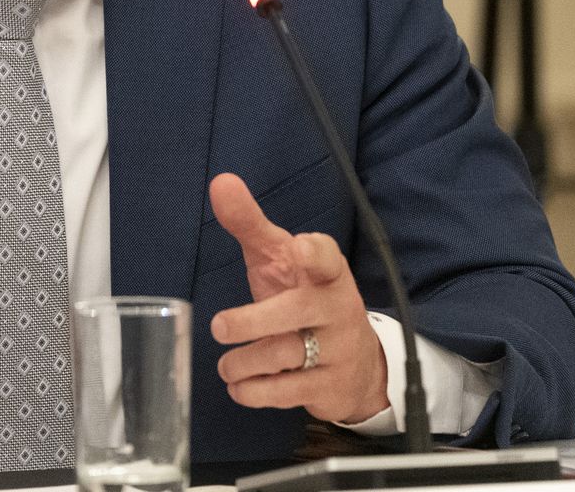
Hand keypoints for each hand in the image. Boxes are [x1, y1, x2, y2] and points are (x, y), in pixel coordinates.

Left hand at [208, 173, 389, 424]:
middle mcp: (336, 307)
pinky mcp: (330, 386)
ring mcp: (337, 349)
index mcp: (325, 272)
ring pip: (285, 355)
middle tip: (219, 326)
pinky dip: (255, 391)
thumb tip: (221, 182)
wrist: (355, 363)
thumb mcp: (279, 261)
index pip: (326, 257)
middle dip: (255, 321)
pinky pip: (287, 392)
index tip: (300, 247)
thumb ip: (250, 225)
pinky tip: (240, 386)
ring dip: (244, 363)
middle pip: (296, 311)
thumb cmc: (304, 300)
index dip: (315, 253)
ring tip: (226, 366)